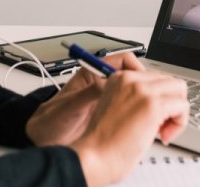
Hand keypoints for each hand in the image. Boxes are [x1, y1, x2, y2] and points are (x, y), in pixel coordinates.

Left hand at [26, 52, 143, 146]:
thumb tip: (107, 83)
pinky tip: (143, 123)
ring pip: (137, 92)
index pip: (124, 60)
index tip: (147, 82)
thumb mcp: (69, 107)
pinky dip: (142, 114)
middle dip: (148, 86)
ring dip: (148, 101)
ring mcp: (108, 99)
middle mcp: (102, 84)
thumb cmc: (50, 121)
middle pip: (135, 76)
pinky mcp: (110, 114)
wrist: (43, 139)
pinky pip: (133, 108)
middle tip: (157, 99)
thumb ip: (88, 94)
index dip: (138, 68)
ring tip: (153, 112)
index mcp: (92, 74)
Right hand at [69, 70, 189, 185]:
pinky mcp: (152, 105)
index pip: (156, 78)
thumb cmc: (102, 144)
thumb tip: (162, 104)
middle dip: (171, 104)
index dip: (160, 99)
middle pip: (169, 81)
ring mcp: (142, 90)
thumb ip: (135, 101)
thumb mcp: (117, 110)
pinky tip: (163, 136)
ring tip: (162, 131)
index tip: (154, 117)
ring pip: (179, 89)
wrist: (93, 156)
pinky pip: (182, 106)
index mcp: (119, 78)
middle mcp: (130, 79)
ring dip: (177, 112)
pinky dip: (179, 123)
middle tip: (160, 126)